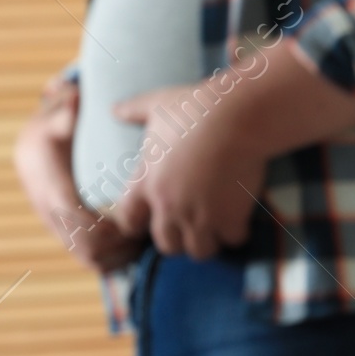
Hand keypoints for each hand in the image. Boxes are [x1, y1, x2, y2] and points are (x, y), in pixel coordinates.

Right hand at [12, 75, 146, 272]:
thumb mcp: (54, 117)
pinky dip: (117, 260)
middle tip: (152, 227)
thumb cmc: (50, 132)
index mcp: (53, 194)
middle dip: (123, 245)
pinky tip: (138, 243)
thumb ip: (65, 110)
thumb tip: (73, 100)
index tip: (136, 218)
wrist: (30, 152)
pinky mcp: (70, 239)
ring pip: (93, 262)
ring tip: (149, 236)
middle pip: (90, 251)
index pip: (80, 225)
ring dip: (123, 255)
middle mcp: (54, 220)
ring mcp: (61, 233)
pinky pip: (94, 262)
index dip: (110, 229)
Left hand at [110, 39, 354, 261]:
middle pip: (166, 244)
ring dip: (208, 241)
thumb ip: (134, 111)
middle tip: (191, 226)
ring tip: (217, 229)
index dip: (139, 224)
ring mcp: (199, 215)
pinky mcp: (229, 218)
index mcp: (146, 183)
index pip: (129, 221)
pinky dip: (237, 232)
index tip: (151, 219)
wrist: (235, 117)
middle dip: (178, 239)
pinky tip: (241, 219)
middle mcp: (168, 206)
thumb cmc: (195, 108)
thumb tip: (114, 109)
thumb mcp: (158, 105)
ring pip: (199, 251)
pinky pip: (232, 240)